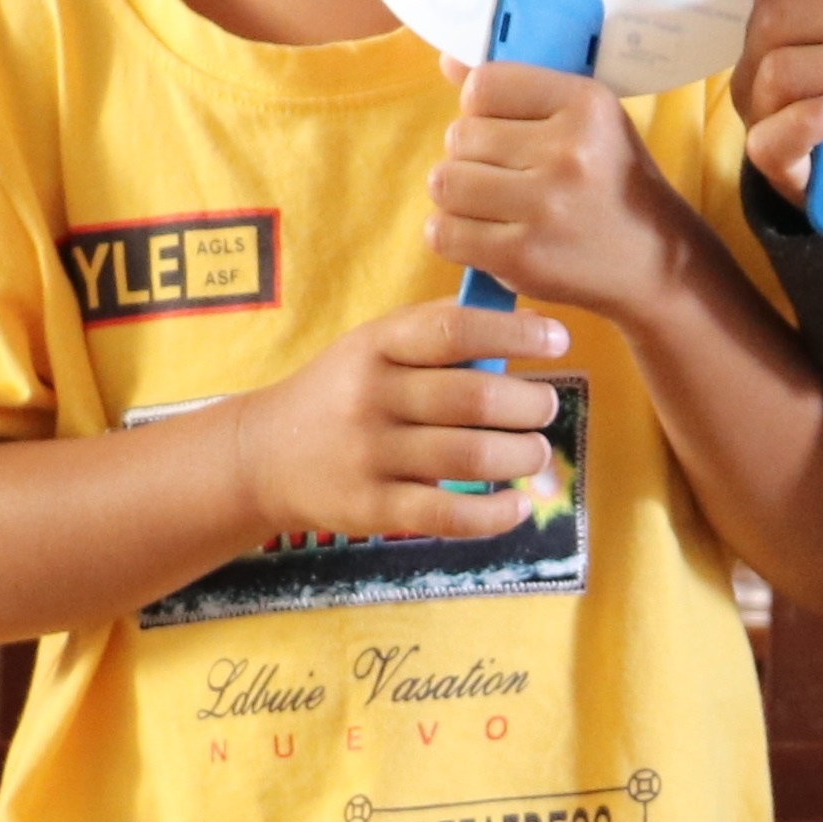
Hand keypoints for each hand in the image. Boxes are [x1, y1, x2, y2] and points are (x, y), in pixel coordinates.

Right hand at [230, 298, 576, 545]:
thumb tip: (513, 307)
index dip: (515, 332)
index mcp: (378, 345)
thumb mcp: (373, 343)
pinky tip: (517, 505)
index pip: (454, 331)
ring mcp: (370, 454)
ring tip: (535, 451)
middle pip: (474, 399)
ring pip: (471, 457)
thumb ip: (436, 324)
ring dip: (522, 455)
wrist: (263, 457)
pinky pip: (448, 514)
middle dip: (529, 405)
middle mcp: (372, 396)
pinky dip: (495, 514)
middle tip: (546, 407)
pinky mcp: (372, 507)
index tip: (558, 340)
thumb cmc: (341, 390)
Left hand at [429, 57, 697, 316]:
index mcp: (588, 103)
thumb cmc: (612, 184)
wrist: (657, 263)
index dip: (480, 108)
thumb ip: (520, 89)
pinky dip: (452, 235)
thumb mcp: (587, 122)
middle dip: (471, 157)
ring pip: (445, 182)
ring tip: (492, 205)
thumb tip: (448, 61)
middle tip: (504, 176)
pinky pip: (444, 232)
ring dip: (458, 196)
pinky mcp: (524, 256)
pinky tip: (482, 235)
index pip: (485, 84)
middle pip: (460, 135)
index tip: (502, 128)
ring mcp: (546, 206)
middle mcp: (569, 150)